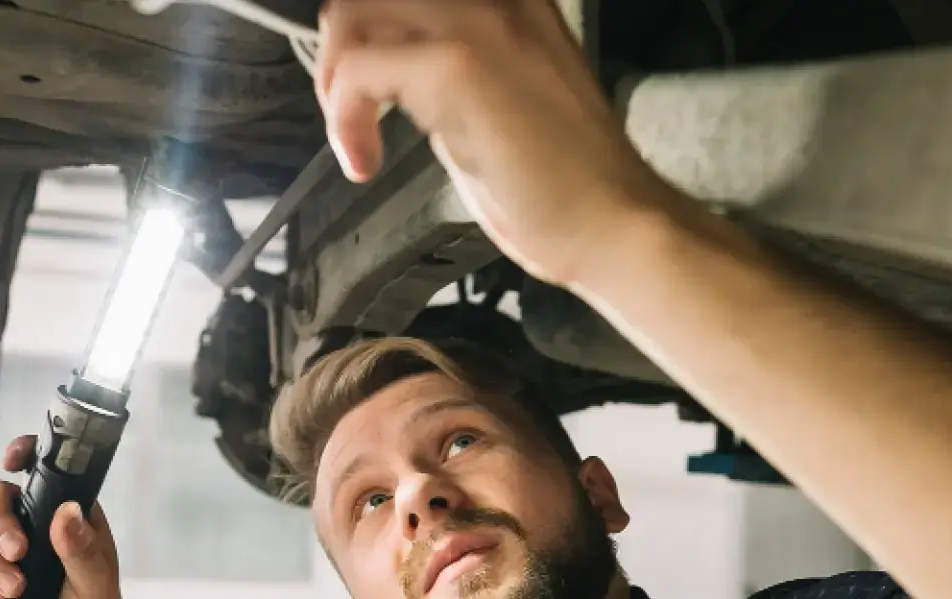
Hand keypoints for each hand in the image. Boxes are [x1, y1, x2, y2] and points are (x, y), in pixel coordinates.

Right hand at [0, 435, 129, 598]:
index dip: (22, 453)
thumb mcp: (97, 587)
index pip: (43, 470)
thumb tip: (66, 512)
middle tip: (16, 554)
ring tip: (14, 594)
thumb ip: (81, 552)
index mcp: (69, 514)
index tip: (10, 463)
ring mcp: (8, 548)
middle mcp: (35, 523)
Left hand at [316, 0, 683, 286]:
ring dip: (336, 78)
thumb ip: (450, 79)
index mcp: (512, 0)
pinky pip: (357, 70)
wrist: (616, 223)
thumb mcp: (502, 101)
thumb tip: (395, 81)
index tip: (369, 89)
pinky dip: (345, 120)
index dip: (371, 31)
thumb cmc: (568, 184)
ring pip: (354, 11)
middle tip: (351, 111)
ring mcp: (477, 21)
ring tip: (353, 134)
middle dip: (342, 48)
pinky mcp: (455, 65)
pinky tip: (364, 163)